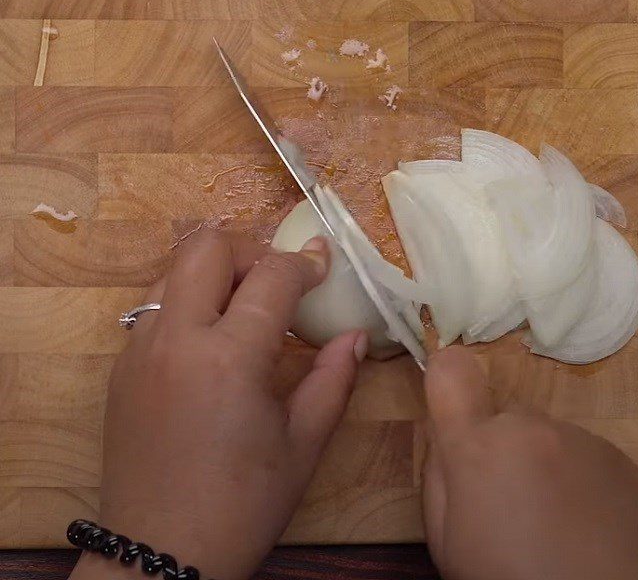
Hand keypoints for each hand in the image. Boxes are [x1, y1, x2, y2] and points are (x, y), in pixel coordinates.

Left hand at [71, 230, 367, 579]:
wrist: (158, 558)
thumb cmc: (242, 504)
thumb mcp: (302, 445)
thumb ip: (333, 379)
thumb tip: (355, 335)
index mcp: (230, 357)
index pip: (272, 276)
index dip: (305, 263)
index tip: (323, 266)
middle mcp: (177, 338)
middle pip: (207, 248)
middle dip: (252, 252)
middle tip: (277, 284)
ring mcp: (140, 349)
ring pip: (173, 270)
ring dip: (215, 275)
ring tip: (244, 310)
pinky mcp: (122, 368)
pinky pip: (154, 308)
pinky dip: (188, 305)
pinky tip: (210, 345)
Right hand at [423, 346, 637, 579]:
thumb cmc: (502, 579)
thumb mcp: (444, 541)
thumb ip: (439, 475)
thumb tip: (448, 438)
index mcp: (478, 447)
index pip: (452, 373)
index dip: (447, 380)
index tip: (452, 402)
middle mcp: (531, 427)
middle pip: (505, 420)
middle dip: (502, 450)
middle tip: (510, 507)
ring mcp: (582, 440)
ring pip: (548, 439)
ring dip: (544, 466)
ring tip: (554, 524)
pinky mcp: (622, 461)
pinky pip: (586, 457)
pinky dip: (581, 481)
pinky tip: (586, 528)